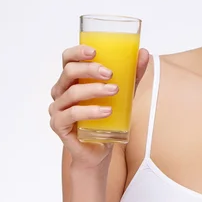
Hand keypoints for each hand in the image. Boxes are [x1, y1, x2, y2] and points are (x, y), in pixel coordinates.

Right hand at [48, 44, 149, 168]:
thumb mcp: (123, 94)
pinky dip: (90, 111)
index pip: (68, 59)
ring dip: (94, 90)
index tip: (95, 51)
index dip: (77, 52)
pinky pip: (71, 114)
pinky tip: (107, 111)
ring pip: (71, 93)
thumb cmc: (106, 118)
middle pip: (68, 72)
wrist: (99, 150)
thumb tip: (144, 53)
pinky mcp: (59, 125)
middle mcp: (61, 91)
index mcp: (72, 80)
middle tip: (110, 73)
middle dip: (90, 69)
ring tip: (114, 91)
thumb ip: (132, 75)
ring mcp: (58, 108)